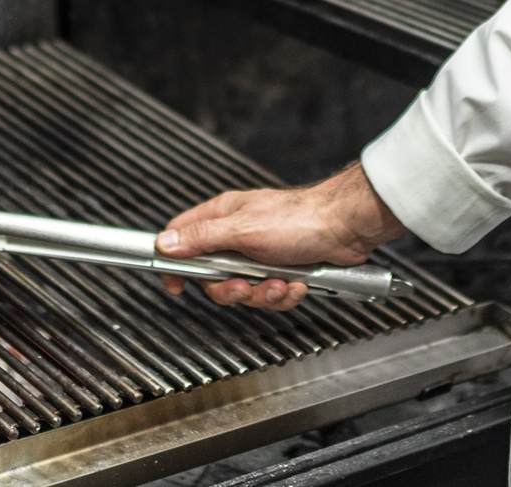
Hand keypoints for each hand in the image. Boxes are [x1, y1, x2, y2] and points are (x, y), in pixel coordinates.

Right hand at [155, 162, 405, 310]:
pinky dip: (283, 294)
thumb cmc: (299, 218)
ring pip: (243, 289)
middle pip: (213, 275)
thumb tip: (165, 243)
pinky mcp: (280, 270)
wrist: (345, 229)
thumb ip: (202, 238)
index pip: (182, 236)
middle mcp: (237, 235)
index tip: (175, 284)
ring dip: (262, 293)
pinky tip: (295, 284)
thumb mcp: (242, 230)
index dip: (174, 262)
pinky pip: (269, 294)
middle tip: (243, 286)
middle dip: (230, 289)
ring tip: (279, 283)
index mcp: (223, 217)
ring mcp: (259, 254)